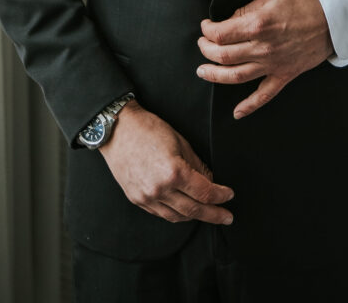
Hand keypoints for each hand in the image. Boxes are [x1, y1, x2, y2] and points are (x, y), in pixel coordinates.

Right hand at [99, 101, 233, 224]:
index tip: (229, 196)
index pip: (205, 192)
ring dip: (195, 217)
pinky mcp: (136, 199)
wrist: (117, 130)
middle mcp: (160, 189)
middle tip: (227, 217)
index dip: (220, 196)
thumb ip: (197, 165)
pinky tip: (185, 211)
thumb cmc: (149, 129)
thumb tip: (210, 181)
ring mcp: (147, 197)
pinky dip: (176, 214)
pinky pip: (161, 214)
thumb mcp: (181, 142)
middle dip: (213, 215)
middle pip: (194, 210)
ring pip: (177, 216)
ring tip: (207, 214)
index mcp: (174, 172)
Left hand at [197, 0, 333, 119]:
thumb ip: (246, 9)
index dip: (207, 30)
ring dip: (214, 75)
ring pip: (236, 77)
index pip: (220, 33)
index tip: (206, 27)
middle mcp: (263, 47)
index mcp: (258, 25)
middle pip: (223, 56)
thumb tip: (228, 21)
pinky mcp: (284, 75)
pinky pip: (264, 95)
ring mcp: (273, 64)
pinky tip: (236, 112)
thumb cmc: (303, 3)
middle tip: (203, 44)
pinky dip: (249, 106)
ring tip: (203, 71)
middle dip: (206, 49)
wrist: (333, 19)